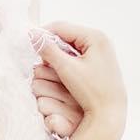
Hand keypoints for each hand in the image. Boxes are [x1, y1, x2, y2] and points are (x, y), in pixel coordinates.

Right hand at [38, 20, 126, 139]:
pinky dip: (66, 61)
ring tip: (49, 66)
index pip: (61, 27)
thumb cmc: (91, 91)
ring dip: (58, 54)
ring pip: (71, 46)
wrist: (110, 112)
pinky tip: (61, 71)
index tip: (28, 44)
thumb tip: (32, 35)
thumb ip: (48, 50)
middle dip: (51, 46)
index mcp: (95, 36)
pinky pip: (77, 55)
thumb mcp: (67, 69)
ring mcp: (102, 51)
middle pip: (66, 36)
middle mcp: (100, 40)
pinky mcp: (100, 62)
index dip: (42, 35)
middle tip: (39, 59)